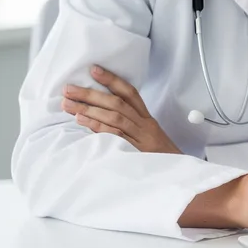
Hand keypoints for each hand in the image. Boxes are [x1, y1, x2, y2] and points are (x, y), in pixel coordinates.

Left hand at [62, 65, 180, 154]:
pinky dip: (98, 126)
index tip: (94, 70)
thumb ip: (130, 129)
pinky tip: (82, 120)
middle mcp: (144, 125)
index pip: (130, 94)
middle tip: (69, 89)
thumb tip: (101, 119)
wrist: (178, 177)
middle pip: (117, 103)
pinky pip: (115, 135)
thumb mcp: (148, 140)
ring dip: (89, 108)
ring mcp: (141, 138)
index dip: (112, 80)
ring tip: (68, 104)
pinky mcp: (137, 151)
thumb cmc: (160, 160)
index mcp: (147, 120)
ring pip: (115, 116)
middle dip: (91, 94)